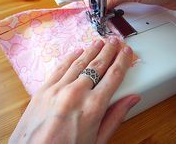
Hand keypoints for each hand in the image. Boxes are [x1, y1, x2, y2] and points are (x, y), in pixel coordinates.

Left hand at [9, 38, 139, 143]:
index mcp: (93, 107)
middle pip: (97, 65)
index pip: (114, 75)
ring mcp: (57, 89)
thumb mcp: (97, 141)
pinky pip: (60, 67)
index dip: (123, 61)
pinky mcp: (43, 89)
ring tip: (100, 42)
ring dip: (91, 50)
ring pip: (79, 62)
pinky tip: (78, 51)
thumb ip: (115, 117)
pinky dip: (71, 57)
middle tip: (115, 40)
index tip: (127, 52)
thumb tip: (132, 99)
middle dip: (108, 51)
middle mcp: (76, 93)